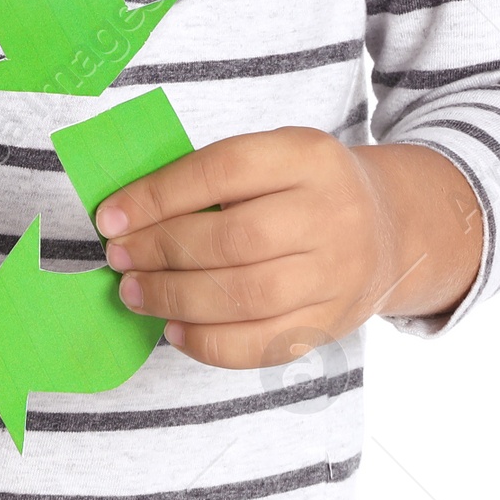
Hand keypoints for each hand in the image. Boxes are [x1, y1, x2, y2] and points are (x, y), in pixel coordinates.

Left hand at [93, 127, 481, 368]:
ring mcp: (335, 274)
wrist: (389, 230)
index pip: (222, 170)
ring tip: (133, 291)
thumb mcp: (275, 156)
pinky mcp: (330, 325)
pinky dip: (208, 342)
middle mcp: (328, 213)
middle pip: (233, 238)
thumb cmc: (306, 187)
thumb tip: (130, 214)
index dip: (159, 195)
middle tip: (119, 257)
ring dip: (175, 297)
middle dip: (162, 250)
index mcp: (306, 155)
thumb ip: (215, 177)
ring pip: (245, 295)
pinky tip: (173, 327)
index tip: (110, 216)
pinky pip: (262, 344)